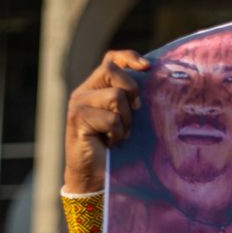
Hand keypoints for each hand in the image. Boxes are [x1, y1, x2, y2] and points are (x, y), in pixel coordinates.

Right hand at [64, 50, 149, 192]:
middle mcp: (84, 91)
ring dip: (126, 119)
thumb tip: (154, 82)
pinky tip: (112, 143)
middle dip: (131, 91)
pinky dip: (118, 133)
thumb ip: (132, 100)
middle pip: (113, 71)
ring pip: (115, 96)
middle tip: (133, 114)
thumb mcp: (127, 118)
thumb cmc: (115, 147)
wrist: (94, 175)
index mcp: (96, 87)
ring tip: (119, 134)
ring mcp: (78, 104)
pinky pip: (111, 119)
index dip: (129, 57)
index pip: (111, 59)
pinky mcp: (77, 119)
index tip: (147, 67)